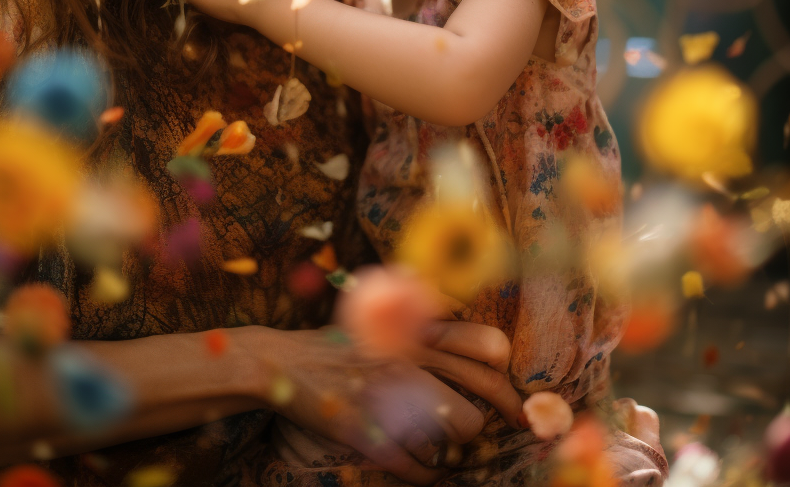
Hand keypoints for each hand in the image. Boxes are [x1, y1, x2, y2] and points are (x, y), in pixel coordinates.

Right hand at [244, 321, 522, 486]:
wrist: (278, 363)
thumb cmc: (332, 343)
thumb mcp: (375, 317)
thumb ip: (414, 322)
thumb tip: (456, 322)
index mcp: (412, 329)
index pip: (484, 344)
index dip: (503, 369)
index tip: (506, 384)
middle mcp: (410, 358)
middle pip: (483, 392)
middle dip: (503, 412)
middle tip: (511, 423)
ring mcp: (392, 397)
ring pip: (461, 431)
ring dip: (463, 444)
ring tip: (454, 446)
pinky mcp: (371, 434)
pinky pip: (422, 467)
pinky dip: (430, 474)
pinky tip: (425, 469)